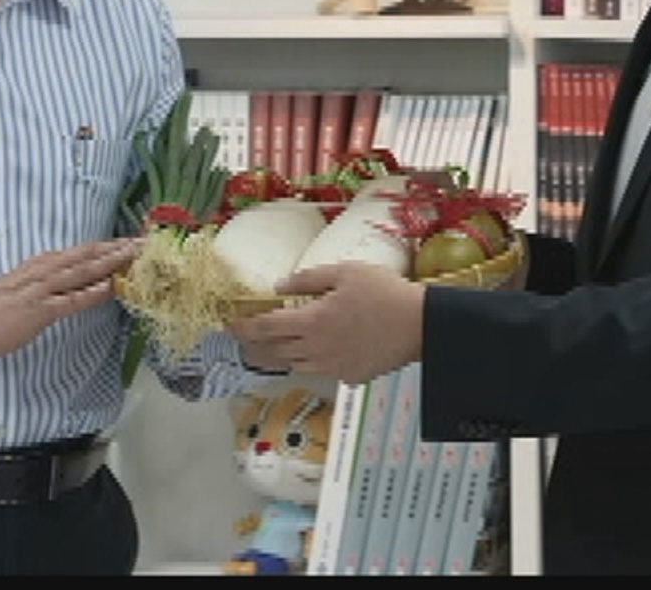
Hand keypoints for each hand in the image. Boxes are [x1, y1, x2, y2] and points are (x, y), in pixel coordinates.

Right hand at [0, 238, 139, 357]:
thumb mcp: (26, 286)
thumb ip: (49, 283)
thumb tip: (71, 283)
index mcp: (44, 264)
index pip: (83, 253)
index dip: (109, 246)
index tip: (132, 241)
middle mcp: (46, 270)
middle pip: (88, 256)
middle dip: (117, 248)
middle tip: (144, 241)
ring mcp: (43, 289)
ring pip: (83, 271)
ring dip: (110, 262)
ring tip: (133, 255)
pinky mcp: (39, 310)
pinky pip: (70, 299)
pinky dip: (90, 292)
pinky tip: (108, 287)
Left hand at [224, 263, 424, 384]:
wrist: (420, 325)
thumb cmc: (384, 292)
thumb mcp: (345, 272)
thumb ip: (308, 279)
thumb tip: (279, 285)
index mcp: (311, 322)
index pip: (265, 328)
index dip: (243, 327)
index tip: (230, 324)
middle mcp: (316, 350)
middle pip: (274, 352)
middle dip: (255, 346)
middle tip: (245, 339)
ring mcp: (333, 367)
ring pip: (294, 365)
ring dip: (279, 356)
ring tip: (272, 348)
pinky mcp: (349, 377)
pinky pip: (321, 371)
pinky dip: (311, 362)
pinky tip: (314, 353)